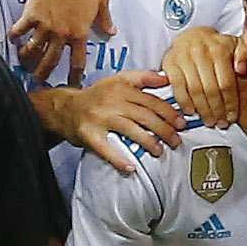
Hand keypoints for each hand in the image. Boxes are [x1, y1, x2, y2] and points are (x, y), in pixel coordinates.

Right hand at [13, 0, 109, 78]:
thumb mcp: (102, 2)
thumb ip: (105, 21)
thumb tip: (111, 32)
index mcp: (79, 32)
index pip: (78, 61)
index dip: (75, 75)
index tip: (72, 83)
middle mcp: (61, 32)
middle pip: (51, 61)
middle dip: (44, 74)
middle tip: (39, 82)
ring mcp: (45, 24)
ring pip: (33, 50)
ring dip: (27, 60)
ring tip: (24, 65)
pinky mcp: (31, 13)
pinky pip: (20, 30)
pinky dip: (15, 37)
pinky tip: (13, 40)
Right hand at [47, 72, 188, 172]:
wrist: (64, 107)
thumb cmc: (96, 95)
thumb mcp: (118, 80)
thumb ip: (142, 78)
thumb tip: (166, 78)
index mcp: (122, 87)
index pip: (152, 101)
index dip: (169, 113)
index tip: (182, 123)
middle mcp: (112, 101)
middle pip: (145, 116)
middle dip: (165, 130)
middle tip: (176, 141)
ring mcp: (100, 118)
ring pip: (131, 130)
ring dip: (149, 143)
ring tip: (159, 151)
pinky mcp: (88, 134)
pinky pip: (106, 148)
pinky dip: (119, 159)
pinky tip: (131, 167)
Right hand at [161, 28, 242, 128]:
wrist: (193, 36)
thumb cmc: (217, 45)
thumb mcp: (237, 46)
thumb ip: (245, 56)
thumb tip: (242, 70)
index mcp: (219, 49)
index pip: (226, 83)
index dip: (230, 103)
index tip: (232, 116)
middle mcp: (201, 52)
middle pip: (210, 89)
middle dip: (217, 110)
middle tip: (220, 123)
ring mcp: (184, 57)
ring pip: (195, 90)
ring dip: (202, 109)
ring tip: (209, 120)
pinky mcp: (170, 63)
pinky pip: (178, 87)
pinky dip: (184, 101)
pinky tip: (191, 111)